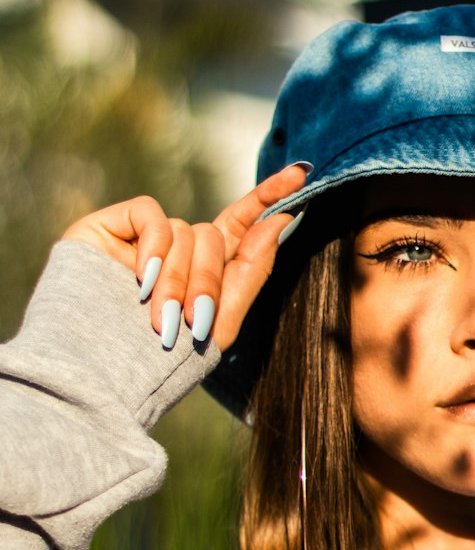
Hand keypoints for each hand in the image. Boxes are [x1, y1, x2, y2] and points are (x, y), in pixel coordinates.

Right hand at [61, 163, 309, 350]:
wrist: (97, 376)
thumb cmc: (160, 364)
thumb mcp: (221, 324)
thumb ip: (251, 270)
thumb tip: (281, 220)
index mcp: (203, 276)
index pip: (241, 226)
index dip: (268, 199)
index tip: (303, 173)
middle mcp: (174, 255)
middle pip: (214, 237)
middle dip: (210, 279)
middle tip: (196, 321)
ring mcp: (140, 242)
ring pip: (185, 231)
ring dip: (178, 279)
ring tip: (161, 320)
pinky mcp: (109, 229)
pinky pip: (151, 216)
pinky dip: (154, 249)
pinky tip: (139, 283)